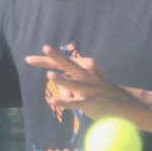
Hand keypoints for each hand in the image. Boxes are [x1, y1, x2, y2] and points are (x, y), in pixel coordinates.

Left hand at [24, 45, 138, 119]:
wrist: (122, 102)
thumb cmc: (99, 89)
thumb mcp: (85, 82)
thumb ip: (67, 83)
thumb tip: (55, 87)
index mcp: (85, 65)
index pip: (62, 62)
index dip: (45, 59)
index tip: (28, 59)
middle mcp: (87, 74)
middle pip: (68, 64)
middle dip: (56, 57)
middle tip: (45, 48)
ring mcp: (89, 88)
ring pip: (73, 84)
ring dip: (62, 80)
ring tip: (49, 76)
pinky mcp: (90, 102)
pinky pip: (75, 102)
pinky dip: (64, 102)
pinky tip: (54, 101)